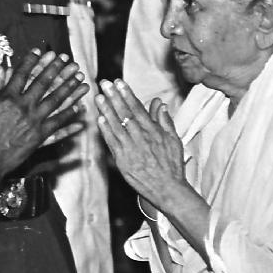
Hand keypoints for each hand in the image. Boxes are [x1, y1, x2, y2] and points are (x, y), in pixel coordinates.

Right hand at [0, 50, 87, 185]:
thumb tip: (0, 67)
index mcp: (8, 98)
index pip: (22, 74)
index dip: (31, 61)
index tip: (40, 51)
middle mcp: (24, 107)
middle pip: (43, 84)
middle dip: (56, 69)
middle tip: (68, 60)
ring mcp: (34, 122)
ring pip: (56, 101)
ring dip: (69, 89)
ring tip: (80, 79)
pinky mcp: (40, 138)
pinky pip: (58, 125)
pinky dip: (69, 118)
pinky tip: (80, 110)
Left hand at [96, 80, 188, 211]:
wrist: (167, 189)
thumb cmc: (171, 165)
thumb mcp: (174, 140)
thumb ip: (165, 121)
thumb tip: (160, 104)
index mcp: (154, 132)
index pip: (138, 109)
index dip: (127, 94)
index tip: (119, 83)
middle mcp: (141, 139)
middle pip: (125, 114)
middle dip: (114, 97)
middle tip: (104, 84)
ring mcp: (131, 150)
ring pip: (116, 126)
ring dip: (107, 110)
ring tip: (98, 97)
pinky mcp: (122, 161)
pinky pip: (112, 143)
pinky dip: (106, 131)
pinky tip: (100, 119)